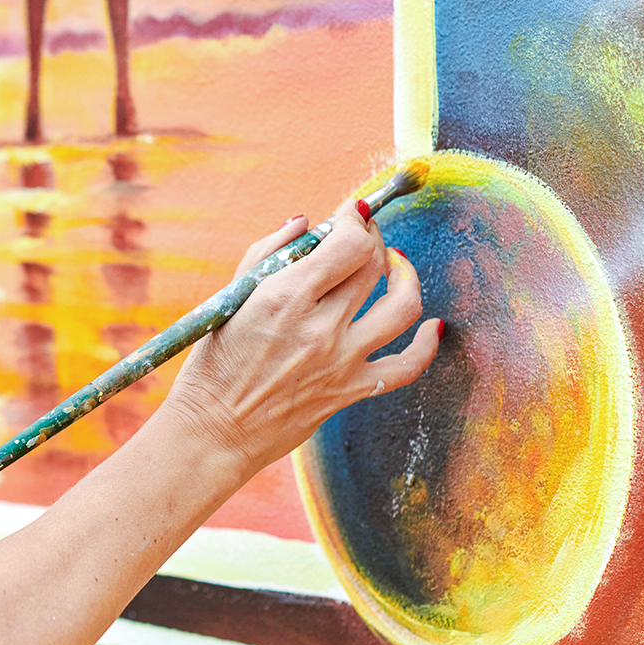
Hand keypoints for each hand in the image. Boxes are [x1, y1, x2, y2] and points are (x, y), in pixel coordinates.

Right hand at [163, 204, 440, 476]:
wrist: (213, 432)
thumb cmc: (212, 366)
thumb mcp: (230, 301)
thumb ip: (267, 254)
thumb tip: (303, 223)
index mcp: (284, 298)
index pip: (345, 243)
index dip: (354, 219)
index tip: (350, 213)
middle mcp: (319, 327)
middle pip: (373, 264)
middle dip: (371, 239)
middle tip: (362, 236)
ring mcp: (341, 360)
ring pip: (402, 305)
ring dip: (406, 276)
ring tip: (395, 267)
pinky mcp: (352, 390)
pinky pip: (409, 365)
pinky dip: (427, 343)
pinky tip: (431, 325)